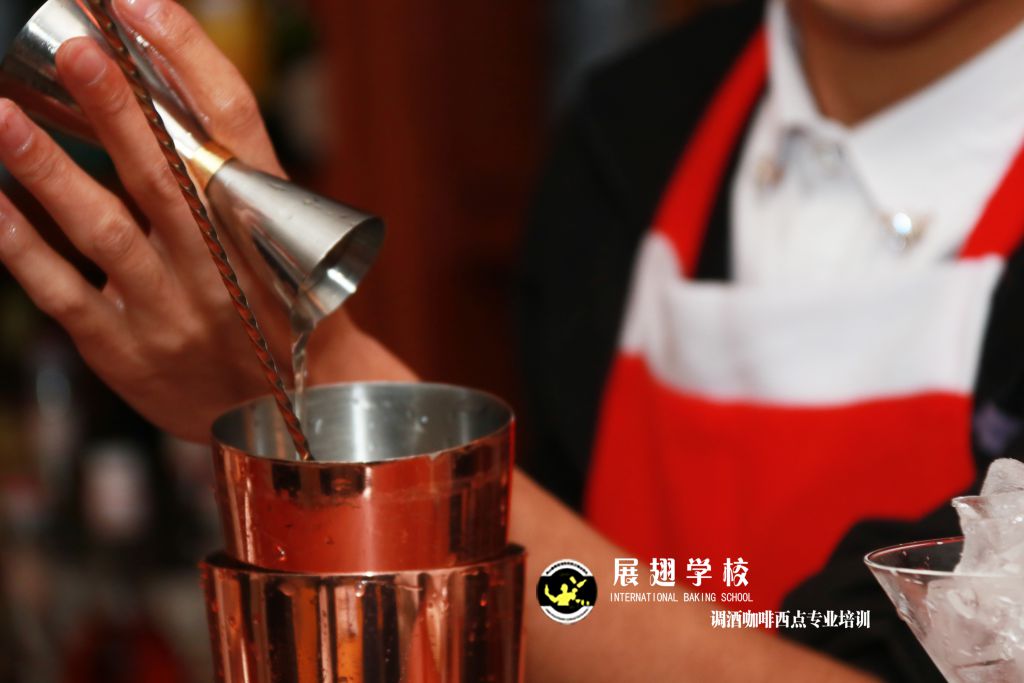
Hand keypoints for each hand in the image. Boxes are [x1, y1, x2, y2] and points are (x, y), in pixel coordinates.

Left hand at [0, 0, 403, 442]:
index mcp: (271, 229)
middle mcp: (222, 266)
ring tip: (0, 114)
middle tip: (79, 45)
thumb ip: (235, 177)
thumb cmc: (288, 313)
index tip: (144, 8)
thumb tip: (168, 91)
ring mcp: (171, 310)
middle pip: (164, 174)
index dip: (191, 64)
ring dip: (50, 170)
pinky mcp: (125, 348)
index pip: (236, 132)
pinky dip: (21, 243)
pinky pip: (63, 289)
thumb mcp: (290, 242)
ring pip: (103, 230)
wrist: (299, 413)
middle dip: (118, 108)